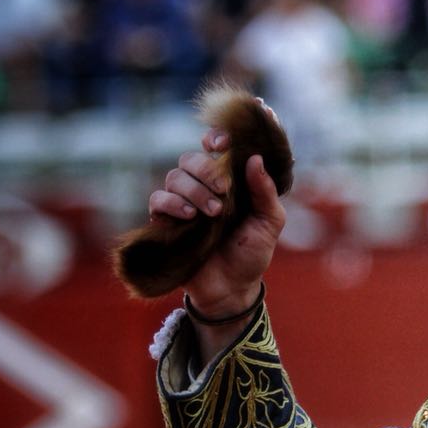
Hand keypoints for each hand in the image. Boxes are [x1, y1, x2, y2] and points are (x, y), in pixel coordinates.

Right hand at [147, 126, 285, 316]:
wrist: (232, 288)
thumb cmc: (252, 253)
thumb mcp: (270, 222)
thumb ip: (265, 191)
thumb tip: (255, 159)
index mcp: (229, 180)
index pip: (215, 148)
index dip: (216, 138)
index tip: (223, 144)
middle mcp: (203, 186)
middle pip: (190, 158)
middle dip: (207, 170)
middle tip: (225, 191)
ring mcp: (182, 202)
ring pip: (175, 176)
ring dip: (194, 189)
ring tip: (214, 212)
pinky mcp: (166, 221)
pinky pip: (158, 199)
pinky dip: (172, 203)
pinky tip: (190, 216)